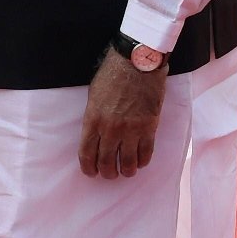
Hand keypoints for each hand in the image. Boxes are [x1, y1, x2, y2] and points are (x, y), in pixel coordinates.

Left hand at [79, 48, 164, 177]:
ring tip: (127, 171)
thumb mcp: (93, 96)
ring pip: (128, 162)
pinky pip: (146, 152)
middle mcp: (110, 129)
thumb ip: (94, 117)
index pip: (87, 153)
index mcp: (92, 120)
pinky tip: (141, 162)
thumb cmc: (112, 74)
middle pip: (107, 162)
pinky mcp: (149, 127)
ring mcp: (131, 129)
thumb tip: (96, 135)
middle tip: (110, 174)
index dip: (88, 167)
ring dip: (127, 171)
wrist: (137, 63)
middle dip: (108, 173)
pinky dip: (143, 161)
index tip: (91, 173)